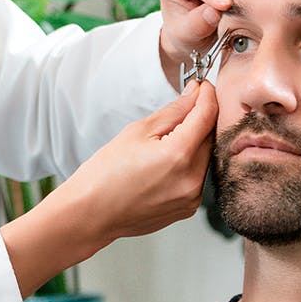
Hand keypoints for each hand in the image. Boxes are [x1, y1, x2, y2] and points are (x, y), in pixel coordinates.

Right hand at [1, 81, 217, 296]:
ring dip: (193, 145)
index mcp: (178, 155)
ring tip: (162, 146)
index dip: (207, 96)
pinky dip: (187, 166)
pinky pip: (196, 178)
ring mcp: (191, 198)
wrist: (90, 214)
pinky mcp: (187, 209)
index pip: (207, 115)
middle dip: (198, 121)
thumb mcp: (137, 131)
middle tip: (176, 115)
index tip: (202, 87)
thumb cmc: (104, 174)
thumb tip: (195, 94)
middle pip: (210, 137)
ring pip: (205, 158)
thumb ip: (173, 111)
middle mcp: (191, 179)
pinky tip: (162, 167)